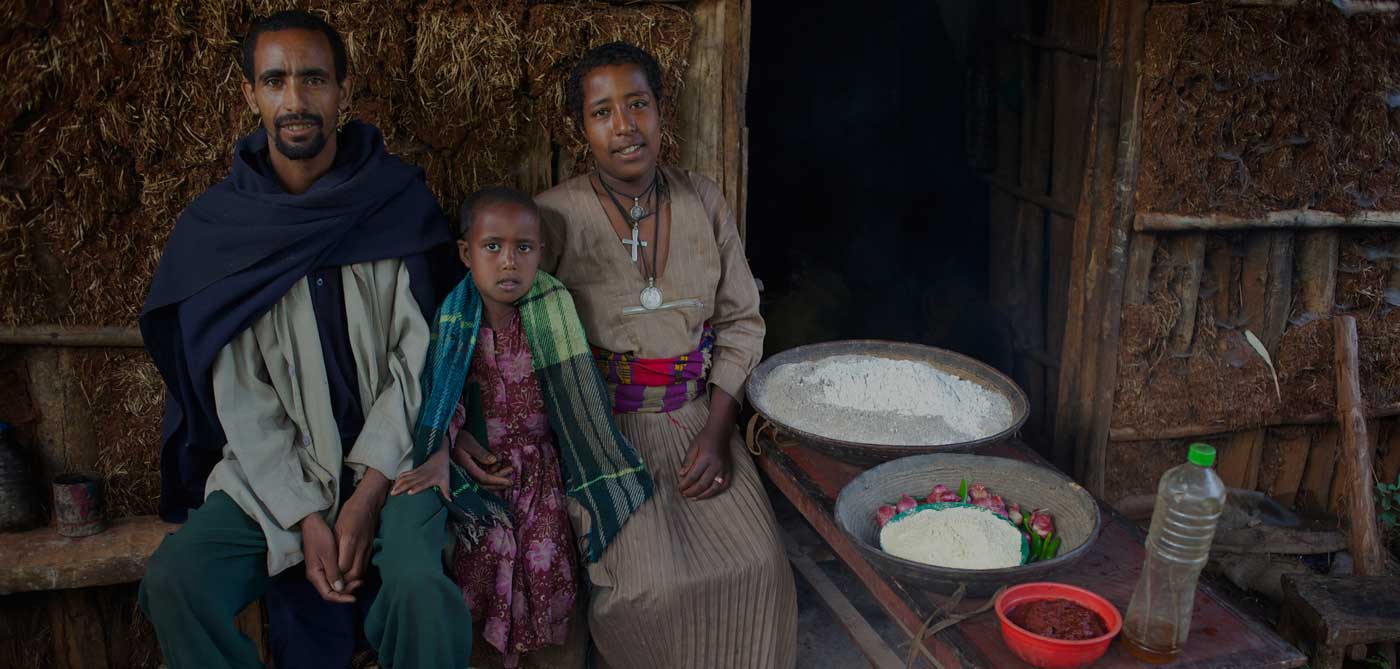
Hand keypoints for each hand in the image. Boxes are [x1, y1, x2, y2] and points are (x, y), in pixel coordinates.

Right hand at [299, 512, 354, 603]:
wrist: (312, 524)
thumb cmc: (320, 537)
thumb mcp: (328, 555)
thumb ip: (333, 573)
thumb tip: (340, 589)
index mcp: (315, 575)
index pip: (328, 594)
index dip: (341, 598)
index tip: (354, 598)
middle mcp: (316, 576)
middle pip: (331, 591)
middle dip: (346, 591)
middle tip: (360, 584)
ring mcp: (319, 570)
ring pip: (333, 585)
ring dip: (346, 585)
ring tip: (359, 581)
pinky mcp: (323, 565)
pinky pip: (333, 577)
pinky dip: (343, 578)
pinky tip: (352, 575)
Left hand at [333, 468, 388, 594]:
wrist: (368, 502)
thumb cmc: (349, 512)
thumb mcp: (337, 528)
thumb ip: (335, 548)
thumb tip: (331, 566)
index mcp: (349, 541)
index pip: (342, 567)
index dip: (335, 576)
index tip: (328, 579)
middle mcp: (361, 547)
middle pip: (353, 574)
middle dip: (344, 583)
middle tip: (334, 585)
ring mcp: (368, 548)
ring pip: (360, 572)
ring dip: (351, 580)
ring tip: (341, 582)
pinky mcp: (371, 548)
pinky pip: (364, 566)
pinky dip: (357, 573)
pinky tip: (350, 573)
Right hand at [391, 447, 451, 500]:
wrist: (439, 456)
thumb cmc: (443, 471)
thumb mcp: (446, 481)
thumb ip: (446, 491)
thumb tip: (451, 500)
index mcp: (430, 479)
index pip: (422, 484)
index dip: (416, 488)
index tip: (410, 492)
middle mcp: (422, 476)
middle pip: (410, 481)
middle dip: (401, 487)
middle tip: (393, 493)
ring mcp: (417, 472)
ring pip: (405, 478)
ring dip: (398, 483)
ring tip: (392, 490)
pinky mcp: (414, 470)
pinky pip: (405, 474)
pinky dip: (399, 478)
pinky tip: (393, 483)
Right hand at [452, 433, 513, 490]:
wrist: (451, 437)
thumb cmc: (460, 437)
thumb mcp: (470, 443)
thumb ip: (481, 453)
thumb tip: (493, 461)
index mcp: (465, 466)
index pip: (483, 478)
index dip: (496, 480)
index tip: (508, 481)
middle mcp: (466, 472)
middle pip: (484, 483)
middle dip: (499, 482)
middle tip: (511, 481)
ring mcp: (468, 471)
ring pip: (484, 480)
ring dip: (497, 476)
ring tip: (509, 468)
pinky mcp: (471, 469)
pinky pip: (483, 475)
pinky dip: (493, 472)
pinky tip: (500, 465)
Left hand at [678, 425, 731, 499]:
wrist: (720, 433)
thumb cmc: (704, 438)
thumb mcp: (693, 446)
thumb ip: (687, 461)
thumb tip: (681, 475)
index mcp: (706, 458)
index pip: (693, 476)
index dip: (685, 484)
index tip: (679, 488)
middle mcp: (716, 465)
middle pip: (702, 484)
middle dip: (692, 491)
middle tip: (684, 494)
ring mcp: (724, 469)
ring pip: (714, 488)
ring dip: (703, 495)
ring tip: (694, 498)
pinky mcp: (729, 470)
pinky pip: (724, 485)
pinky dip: (716, 492)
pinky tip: (708, 494)